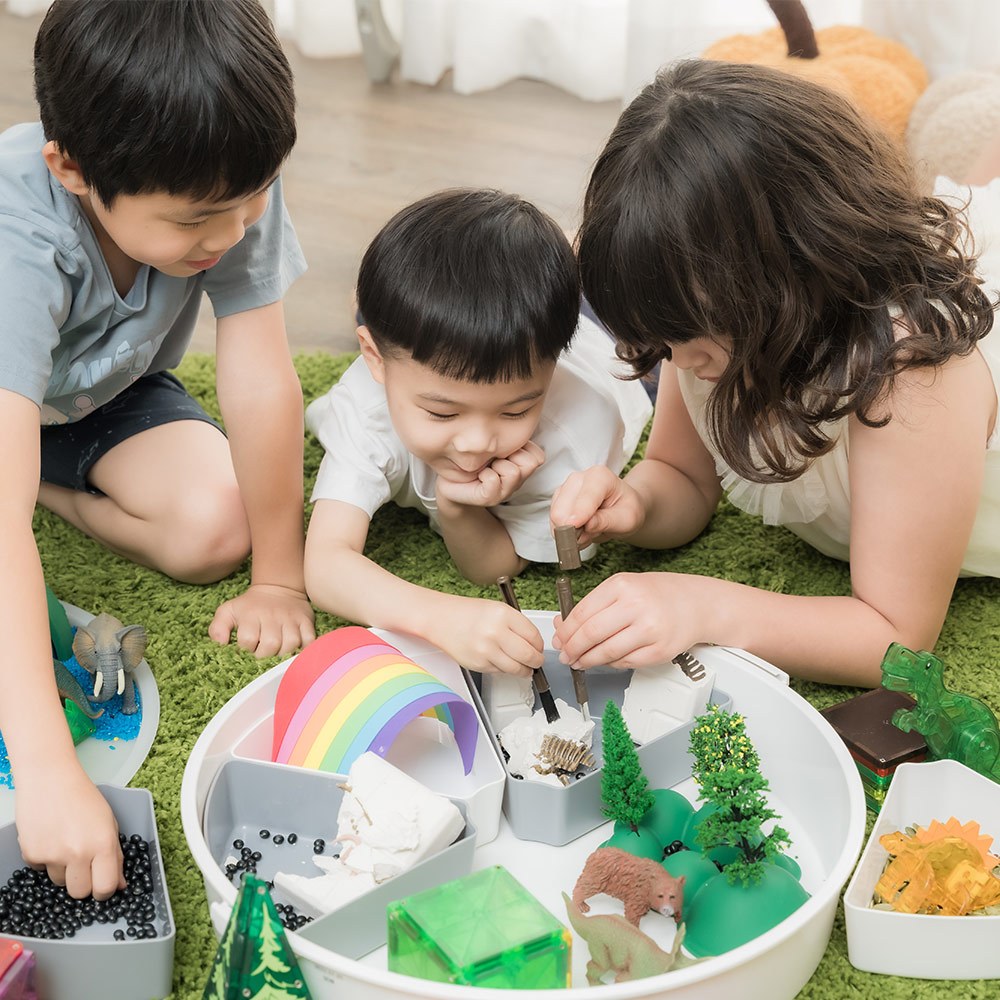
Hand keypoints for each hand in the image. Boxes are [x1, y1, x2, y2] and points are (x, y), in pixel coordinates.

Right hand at [16, 764, 123, 899]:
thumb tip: (120, 885)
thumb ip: (115, 855)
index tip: (102, 885)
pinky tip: (50, 837)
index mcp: (103, 844)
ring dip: (63, 870)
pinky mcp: (31, 855)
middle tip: (82, 865)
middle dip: (83, 883)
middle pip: (80, 892)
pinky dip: (45, 859)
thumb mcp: (109, 823)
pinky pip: (40, 870)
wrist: (50, 779)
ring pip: (59, 882)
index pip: (105, 887)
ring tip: (65, 842)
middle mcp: (78, 853)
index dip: (104, 890)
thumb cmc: (83, 797)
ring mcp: (52, 855)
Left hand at [209, 583, 314, 657]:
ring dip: (283, 654)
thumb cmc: (250, 606)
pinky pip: (309, 640)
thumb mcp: (228, 610)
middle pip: (271, 644)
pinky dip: (304, 649)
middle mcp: (272, 616)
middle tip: (262, 655)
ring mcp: (291, 619)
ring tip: (277, 653)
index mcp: (251, 614)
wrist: (278, 587)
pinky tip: (295, 651)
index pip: (248, 640)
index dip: (246, 649)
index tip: (246, 649)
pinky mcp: (306, 621)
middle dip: (264, 655)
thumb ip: (218, 627)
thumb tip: (220, 645)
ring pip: (291, 643)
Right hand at [428, 596, 544, 675]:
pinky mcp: (478, 664)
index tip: (539, 647)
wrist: (442, 619)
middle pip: (529, 655)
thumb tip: (535, 644)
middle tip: (537, 661)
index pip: (534, 636)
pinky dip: (505, 670)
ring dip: (524, 670)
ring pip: (516, 668)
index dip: (540, 645)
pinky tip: (503, 662)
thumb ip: (517, 625)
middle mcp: (495, 632)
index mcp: (503, 615)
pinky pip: (500, 672)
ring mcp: (486, 650)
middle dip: (536, 661)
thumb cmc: (469, 613)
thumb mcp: (498, 609)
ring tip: (525, 667)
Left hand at [435, 442, 544, 508]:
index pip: (538, 456)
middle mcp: (516, 482)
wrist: (449, 477)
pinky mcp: (489, 499)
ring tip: (485, 466)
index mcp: (521, 467)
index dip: (521, 447)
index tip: (504, 449)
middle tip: (493, 459)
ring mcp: (504, 493)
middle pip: (530, 464)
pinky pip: (493, 481)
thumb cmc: (473, 457)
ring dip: (496, 465)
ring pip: (514, 472)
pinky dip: (484, 475)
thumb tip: (519, 435)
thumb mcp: (498, 443)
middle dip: (510, 454)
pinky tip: (478, 476)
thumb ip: (513, 440)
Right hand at [550, 466, 645, 548]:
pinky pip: (554, 522)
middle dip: (574, 529)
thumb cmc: (627, 510)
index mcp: (599, 476)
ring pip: (555, 517)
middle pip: (561, 510)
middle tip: (591, 535)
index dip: (579, 518)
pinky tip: (581, 532)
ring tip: (589, 533)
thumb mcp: (627, 519)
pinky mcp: (558, 499)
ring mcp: (565, 488)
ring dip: (570, 532)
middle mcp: (578, 478)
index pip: (583, 499)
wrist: (622, 508)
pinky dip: (566, 532)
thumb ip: (607, 521)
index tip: (577, 534)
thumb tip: (586, 525)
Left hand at [552, 571, 718, 669]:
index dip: (566, 631)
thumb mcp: (625, 587)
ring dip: (587, 661)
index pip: (583, 613)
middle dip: (572, 649)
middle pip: (591, 634)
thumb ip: (595, 605)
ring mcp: (649, 630)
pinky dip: (610, 664)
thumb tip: (563, 626)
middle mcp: (636, 605)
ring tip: (580, 662)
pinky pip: (625, 662)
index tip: (559, 640)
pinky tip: (605, 661)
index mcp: (622, 585)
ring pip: (606, 653)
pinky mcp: (659, 651)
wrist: (697, 604)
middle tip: (565, 655)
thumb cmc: (658, 595)